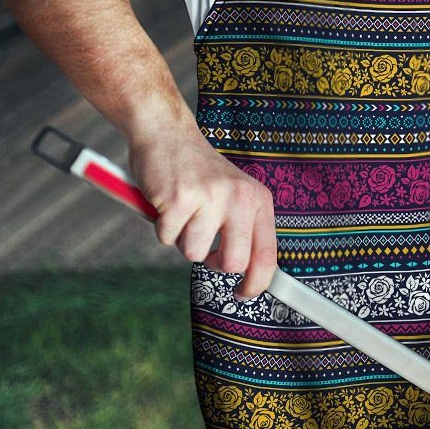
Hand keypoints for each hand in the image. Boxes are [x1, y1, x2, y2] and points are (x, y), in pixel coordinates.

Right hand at [128, 126, 276, 301]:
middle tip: (204, 245)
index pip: (267, 254)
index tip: (244, 295)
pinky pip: (167, 238)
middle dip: (213, 263)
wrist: (167, 133)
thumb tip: (249, 275)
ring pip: (194, 253)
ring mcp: (210, 198)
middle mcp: (240, 198)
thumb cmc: (198, 172)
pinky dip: (162, 227)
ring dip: (182, 239)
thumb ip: (243, 229)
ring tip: (183, 211)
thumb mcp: (234, 195)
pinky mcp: (179, 199)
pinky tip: (167, 203)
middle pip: (233, 263)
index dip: (257, 283)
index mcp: (258, 200)